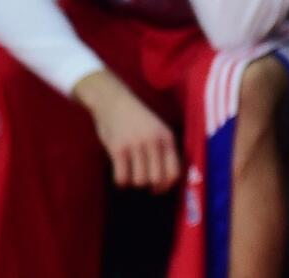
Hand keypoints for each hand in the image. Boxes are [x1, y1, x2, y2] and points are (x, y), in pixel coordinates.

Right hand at [74, 70, 180, 192]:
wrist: (114, 101)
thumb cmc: (137, 119)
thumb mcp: (157, 129)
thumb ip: (164, 149)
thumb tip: (167, 180)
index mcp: (167, 137)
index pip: (174, 171)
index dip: (167, 185)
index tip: (158, 188)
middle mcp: (154, 141)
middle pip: (157, 179)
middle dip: (150, 186)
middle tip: (142, 181)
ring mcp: (136, 145)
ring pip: (139, 181)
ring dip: (133, 182)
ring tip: (130, 173)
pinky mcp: (118, 148)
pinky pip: (122, 177)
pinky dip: (121, 181)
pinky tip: (120, 174)